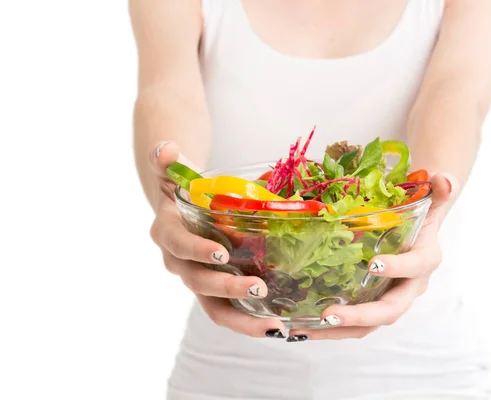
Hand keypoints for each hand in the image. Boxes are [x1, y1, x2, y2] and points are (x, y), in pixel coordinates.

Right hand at [149, 142, 287, 338]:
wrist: (182, 209)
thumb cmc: (183, 190)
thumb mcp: (175, 173)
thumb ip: (168, 162)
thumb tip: (165, 148)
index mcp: (168, 234)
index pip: (179, 246)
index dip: (197, 251)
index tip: (221, 254)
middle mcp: (179, 264)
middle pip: (199, 283)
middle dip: (227, 287)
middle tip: (258, 288)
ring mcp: (198, 281)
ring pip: (215, 308)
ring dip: (242, 319)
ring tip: (273, 325)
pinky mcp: (216, 292)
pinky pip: (230, 311)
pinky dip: (250, 321)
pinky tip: (277, 327)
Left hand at [287, 173, 457, 340]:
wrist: (422, 229)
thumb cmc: (422, 214)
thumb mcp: (431, 198)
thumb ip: (440, 188)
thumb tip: (444, 180)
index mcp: (425, 259)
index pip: (416, 267)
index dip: (397, 267)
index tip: (373, 264)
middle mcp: (410, 286)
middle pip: (390, 310)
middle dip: (361, 315)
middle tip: (329, 313)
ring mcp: (391, 298)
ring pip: (370, 325)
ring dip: (340, 329)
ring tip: (309, 328)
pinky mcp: (375, 303)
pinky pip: (356, 323)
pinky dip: (332, 328)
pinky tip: (305, 327)